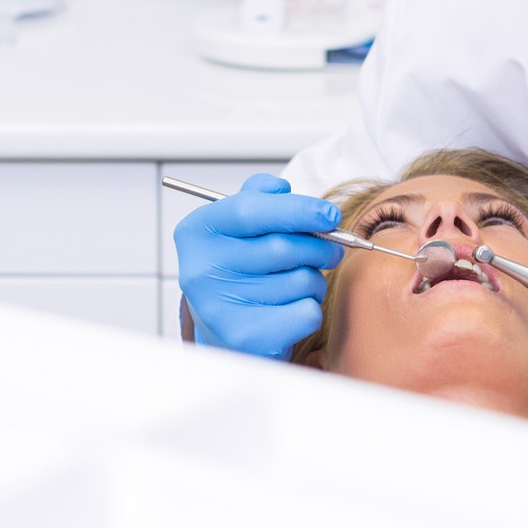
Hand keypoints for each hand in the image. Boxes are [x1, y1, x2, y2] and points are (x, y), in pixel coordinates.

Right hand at [173, 173, 344, 358]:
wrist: (222, 331)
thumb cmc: (239, 269)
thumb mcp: (239, 226)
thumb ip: (258, 198)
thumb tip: (280, 188)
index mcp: (197, 232)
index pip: (250, 210)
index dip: (297, 209)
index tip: (330, 214)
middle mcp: (201, 270)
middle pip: (283, 246)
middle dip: (320, 247)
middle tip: (330, 250)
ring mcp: (219, 308)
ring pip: (301, 280)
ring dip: (314, 280)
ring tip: (298, 283)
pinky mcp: (245, 340)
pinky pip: (306, 312)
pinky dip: (311, 307)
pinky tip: (291, 308)